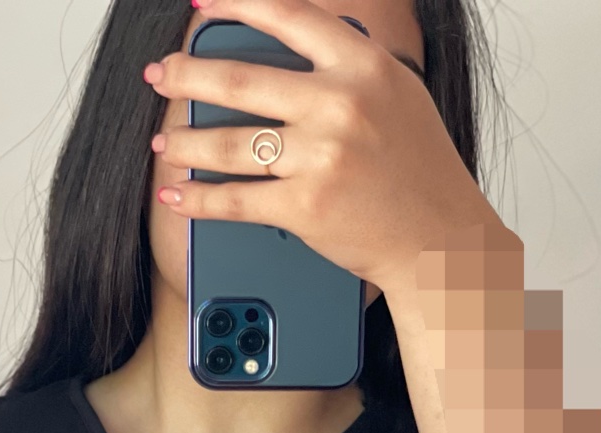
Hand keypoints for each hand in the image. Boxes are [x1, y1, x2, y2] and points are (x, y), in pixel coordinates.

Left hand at [144, 0, 503, 293]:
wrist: (441, 240)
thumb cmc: (419, 168)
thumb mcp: (394, 92)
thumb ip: (346, 65)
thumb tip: (286, 45)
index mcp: (362, 65)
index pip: (288, 14)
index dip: (238, 4)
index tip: (203, 4)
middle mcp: (340, 104)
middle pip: (240, 79)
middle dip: (186, 75)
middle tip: (159, 75)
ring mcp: (321, 156)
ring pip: (230, 142)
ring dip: (185, 142)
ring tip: (164, 141)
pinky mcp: (305, 207)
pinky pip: (236, 199)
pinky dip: (198, 199)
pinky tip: (178, 193)